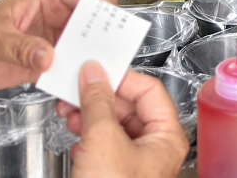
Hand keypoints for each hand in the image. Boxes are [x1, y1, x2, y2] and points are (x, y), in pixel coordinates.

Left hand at [0, 0, 116, 97]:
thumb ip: (19, 47)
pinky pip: (77, 64)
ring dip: (95, 58)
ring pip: (93, 43)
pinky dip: (80, 75)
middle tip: (104, 58)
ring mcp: (61, 36)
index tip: (105, 32)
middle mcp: (62, 12)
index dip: (105, 10)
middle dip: (106, 37)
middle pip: (100, 20)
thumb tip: (49, 56)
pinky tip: (77, 86)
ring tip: (94, 76)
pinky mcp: (56, 58)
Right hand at [60, 63, 188, 177]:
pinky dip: (88, 135)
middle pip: (131, 107)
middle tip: (78, 87)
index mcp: (167, 137)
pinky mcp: (115, 176)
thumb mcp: (102, 140)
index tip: (97, 69)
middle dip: (101, 96)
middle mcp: (156, 150)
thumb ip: (97, 102)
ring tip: (70, 109)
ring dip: (91, 114)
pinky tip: (74, 133)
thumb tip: (94, 74)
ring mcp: (136, 165)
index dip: (122, 77)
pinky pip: (104, 145)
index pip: (150, 90)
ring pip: (115, 126)